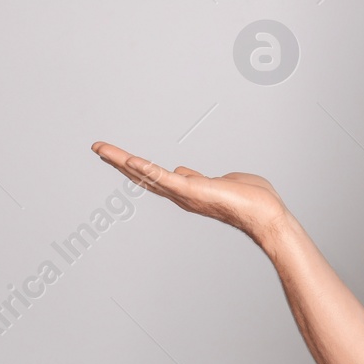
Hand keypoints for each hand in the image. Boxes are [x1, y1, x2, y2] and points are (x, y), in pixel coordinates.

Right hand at [91, 141, 287, 242]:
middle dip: (118, 162)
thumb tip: (180, 170)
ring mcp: (184, 194)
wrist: (266, 215)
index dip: (133, 166)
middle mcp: (180, 195)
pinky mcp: (191, 191)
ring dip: (122, 162)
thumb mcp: (217, 182)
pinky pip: (163, 179)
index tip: (116, 155)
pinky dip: (146, 170)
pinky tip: (129, 160)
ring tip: (102, 150)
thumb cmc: (250, 201)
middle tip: (97, 148)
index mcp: (186, 191)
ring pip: (147, 175)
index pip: (153, 176)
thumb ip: (195, 178)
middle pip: (142, 175)